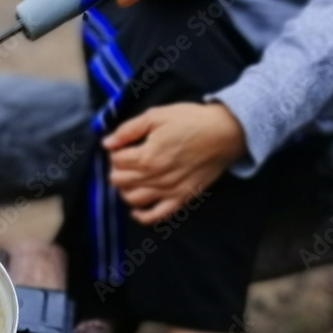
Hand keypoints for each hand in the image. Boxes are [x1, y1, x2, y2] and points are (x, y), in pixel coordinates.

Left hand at [104, 102, 244, 223]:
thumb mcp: (156, 115)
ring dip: (124, 190)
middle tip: (125, 160)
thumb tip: (107, 143)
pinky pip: (157, 215)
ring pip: (132, 199)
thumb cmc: (192, 121)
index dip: (115, 151)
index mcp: (146, 156)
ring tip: (129, 178)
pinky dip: (142, 216)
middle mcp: (155, 177)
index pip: (116, 160)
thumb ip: (128, 130)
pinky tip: (136, 211)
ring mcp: (168, 190)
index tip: (122, 146)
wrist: (225, 133)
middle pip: (119, 180)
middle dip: (116, 169)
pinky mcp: (181, 198)